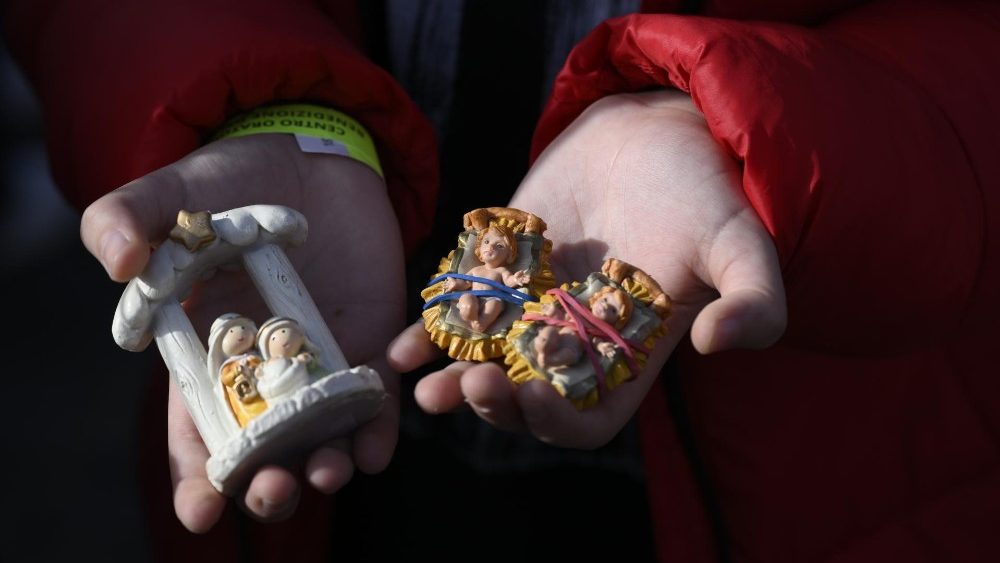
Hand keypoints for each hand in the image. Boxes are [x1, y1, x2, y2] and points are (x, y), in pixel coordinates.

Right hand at [82, 134, 403, 529]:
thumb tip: (117, 263)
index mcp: (207, 354)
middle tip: (273, 491)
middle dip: (267, 482)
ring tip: (331, 470)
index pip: (198, 430)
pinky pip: (378, 399)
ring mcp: (322, 361)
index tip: (202, 508)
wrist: (315, 157)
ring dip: (327, 465)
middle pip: (265, 449)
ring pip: (324, 436)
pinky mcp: (371, 342)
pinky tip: (376, 446)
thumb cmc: (234, 179)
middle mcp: (266, 372)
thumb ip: (131, 216)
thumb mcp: (177, 192)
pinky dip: (380, 428)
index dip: (196, 475)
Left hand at [390, 90, 784, 447]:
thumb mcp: (740, 243)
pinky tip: (402, 347)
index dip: (556, 422)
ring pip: (483, 363)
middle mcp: (572, 342)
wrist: (654, 130)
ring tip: (424, 386)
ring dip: (451, 383)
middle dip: (493, 403)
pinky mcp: (499, 270)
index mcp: (625, 356)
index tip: (532, 400)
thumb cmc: (703, 191)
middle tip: (469, 386)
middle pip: (524, 398)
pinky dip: (427, 334)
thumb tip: (720, 344)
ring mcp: (530, 308)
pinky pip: (458, 313)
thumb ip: (754, 298)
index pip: (585, 418)